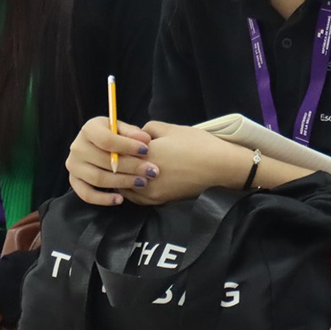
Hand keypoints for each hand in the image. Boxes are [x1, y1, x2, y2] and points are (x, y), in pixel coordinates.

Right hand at [66, 117, 154, 205]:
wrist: (101, 147)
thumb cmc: (116, 136)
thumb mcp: (123, 129)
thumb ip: (133, 133)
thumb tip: (145, 140)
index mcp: (89, 129)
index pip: (106, 139)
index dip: (127, 146)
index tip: (147, 150)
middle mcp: (77, 147)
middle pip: (104, 160)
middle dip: (131, 166)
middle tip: (151, 171)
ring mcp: (74, 166)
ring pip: (98, 178)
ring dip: (122, 182)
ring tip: (142, 182)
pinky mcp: (74, 181)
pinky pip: (86, 194)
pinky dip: (103, 199)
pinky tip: (121, 199)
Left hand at [121, 121, 251, 205]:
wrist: (219, 167)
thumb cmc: (197, 144)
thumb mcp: (171, 128)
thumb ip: (148, 129)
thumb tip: (136, 136)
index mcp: (143, 154)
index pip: (115, 151)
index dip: (112, 146)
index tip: (112, 141)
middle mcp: (142, 175)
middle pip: (116, 170)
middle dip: (114, 162)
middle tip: (113, 154)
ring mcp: (149, 191)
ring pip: (122, 185)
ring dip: (119, 177)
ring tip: (122, 168)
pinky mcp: (158, 200)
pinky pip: (135, 197)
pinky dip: (130, 189)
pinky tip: (132, 181)